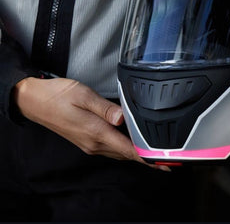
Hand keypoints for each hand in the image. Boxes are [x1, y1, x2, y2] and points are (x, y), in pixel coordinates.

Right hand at [13, 77, 163, 168]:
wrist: (34, 101)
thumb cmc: (58, 95)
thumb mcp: (83, 95)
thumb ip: (105, 108)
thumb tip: (123, 118)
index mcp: (95, 132)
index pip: (127, 150)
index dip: (146, 158)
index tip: (162, 163)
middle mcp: (93, 143)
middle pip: (125, 154)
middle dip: (146, 157)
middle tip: (165, 158)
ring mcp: (89, 143)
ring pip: (118, 152)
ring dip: (135, 154)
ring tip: (152, 152)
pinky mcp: (86, 140)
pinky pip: (110, 147)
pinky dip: (124, 148)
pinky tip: (131, 142)